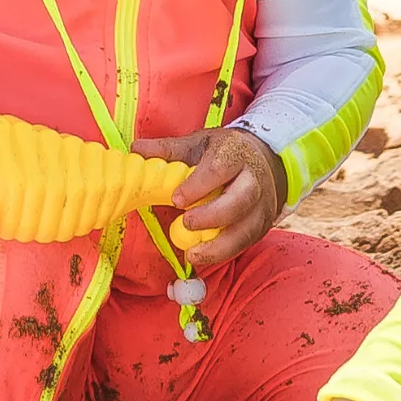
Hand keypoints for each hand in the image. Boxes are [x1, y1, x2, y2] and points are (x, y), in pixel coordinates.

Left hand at [137, 123, 284, 265]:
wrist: (264, 159)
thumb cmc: (224, 152)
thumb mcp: (198, 144)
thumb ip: (168, 149)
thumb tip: (136, 150)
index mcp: (236, 153)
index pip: (220, 169)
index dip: (199, 185)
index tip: (176, 199)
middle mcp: (254, 179)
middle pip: (240, 201)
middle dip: (212, 217)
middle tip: (185, 225)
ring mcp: (262, 204)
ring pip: (247, 229)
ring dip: (220, 246)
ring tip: (193, 254)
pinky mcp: (263, 225)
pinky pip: (246, 243)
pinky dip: (225, 253)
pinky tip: (204, 257)